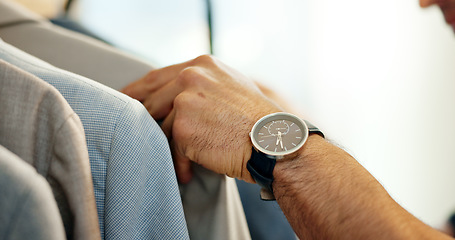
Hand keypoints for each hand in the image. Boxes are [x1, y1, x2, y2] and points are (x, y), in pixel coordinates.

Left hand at [122, 55, 282, 182]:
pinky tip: (187, 173)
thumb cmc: (257, 120)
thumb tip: (177, 93)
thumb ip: (204, 83)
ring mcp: (185, 99)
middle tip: (139, 137)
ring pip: (161, 127)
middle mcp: (191, 75)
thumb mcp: (231, 86)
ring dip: (170, 148)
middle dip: (145, 122)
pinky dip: (179, 163)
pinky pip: (172, 147)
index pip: (157, 77)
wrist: (273, 140)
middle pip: (151, 101)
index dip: (138, 92)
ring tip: (183, 162)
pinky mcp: (183, 126)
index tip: (126, 102)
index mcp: (201, 64)